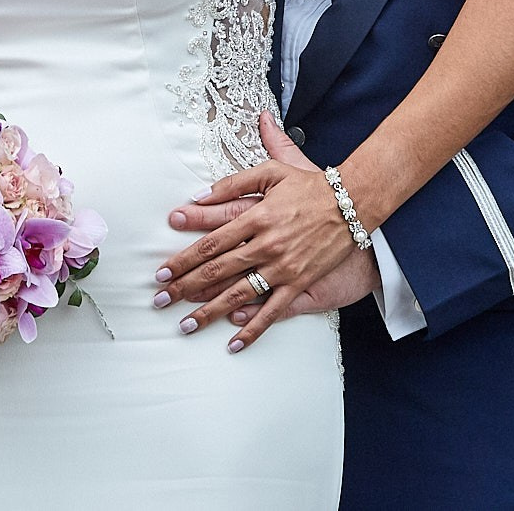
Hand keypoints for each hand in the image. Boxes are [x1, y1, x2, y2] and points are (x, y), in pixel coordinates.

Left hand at [154, 111, 363, 350]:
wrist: (353, 203)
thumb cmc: (310, 184)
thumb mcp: (272, 170)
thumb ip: (234, 182)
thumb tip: (199, 194)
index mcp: (256, 216)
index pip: (210, 242)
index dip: (183, 258)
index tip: (161, 272)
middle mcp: (266, 244)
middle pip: (217, 270)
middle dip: (185, 287)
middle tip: (160, 300)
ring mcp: (283, 267)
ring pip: (239, 294)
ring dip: (209, 311)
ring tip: (185, 325)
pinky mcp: (299, 283)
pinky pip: (273, 311)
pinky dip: (253, 329)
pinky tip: (233, 343)